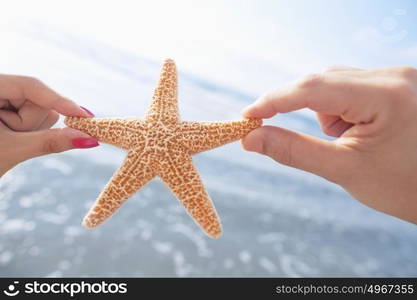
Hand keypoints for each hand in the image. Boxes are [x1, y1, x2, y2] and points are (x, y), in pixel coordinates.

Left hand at [0, 75, 98, 176]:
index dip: (59, 101)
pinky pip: (31, 115)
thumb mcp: (12, 150)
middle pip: (36, 99)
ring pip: (37, 108)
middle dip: (31, 124)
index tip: (85, 116)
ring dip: (28, 130)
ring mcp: (1, 98)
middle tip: (11, 140)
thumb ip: (51, 142)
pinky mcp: (6, 108)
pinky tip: (8, 138)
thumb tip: (89, 139)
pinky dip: (26, 130)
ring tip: (5, 141)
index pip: (30, 85)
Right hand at [242, 66, 416, 223]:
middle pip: (323, 81)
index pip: (314, 88)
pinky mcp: (396, 84)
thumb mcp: (344, 170)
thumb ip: (294, 151)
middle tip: (277, 131)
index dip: (274, 100)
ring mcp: (398, 77)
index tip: (247, 117)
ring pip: (335, 84)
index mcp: (386, 96)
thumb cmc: (403, 187)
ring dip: (324, 112)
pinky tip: (354, 133)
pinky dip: (340, 110)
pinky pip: (352, 88)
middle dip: (300, 109)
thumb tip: (251, 139)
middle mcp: (395, 76)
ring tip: (345, 143)